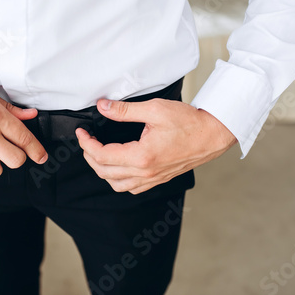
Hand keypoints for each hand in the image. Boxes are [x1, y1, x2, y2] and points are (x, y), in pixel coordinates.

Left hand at [76, 98, 236, 193]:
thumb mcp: (154, 110)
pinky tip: (117, 167)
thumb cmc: (188, 122)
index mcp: (142, 156)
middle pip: (104, 172)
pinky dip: (118, 180)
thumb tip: (103, 107)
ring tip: (97, 154)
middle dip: (89, 156)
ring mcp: (152, 178)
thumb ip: (124, 110)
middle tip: (86, 140)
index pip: (102, 156)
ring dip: (102, 170)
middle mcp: (145, 172)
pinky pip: (131, 188)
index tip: (82, 132)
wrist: (212, 135)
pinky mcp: (158, 179)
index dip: (86, 144)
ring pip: (116, 184)